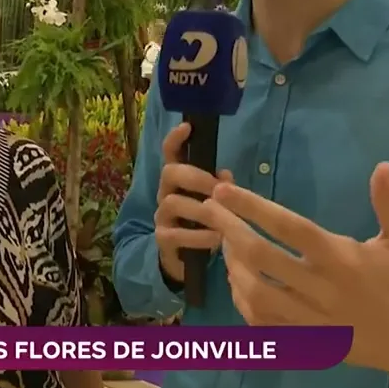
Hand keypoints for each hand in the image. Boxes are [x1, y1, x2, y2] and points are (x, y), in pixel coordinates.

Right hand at [154, 122, 231, 283]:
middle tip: (218, 188)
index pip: (171, 153)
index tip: (187, 127)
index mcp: (178, 180)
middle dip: (196, 177)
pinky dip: (199, 236)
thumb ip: (221, 187)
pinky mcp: (162, 239)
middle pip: (169, 172)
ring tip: (222, 219)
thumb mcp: (214, 203)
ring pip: (171, 203)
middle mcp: (165, 193)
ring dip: (201, 209)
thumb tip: (227, 176)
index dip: (176, 139)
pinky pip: (176, 234)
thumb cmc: (202, 223)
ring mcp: (161, 216)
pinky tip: (217, 239)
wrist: (185, 260)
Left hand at [204, 162, 388, 385]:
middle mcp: (321, 288)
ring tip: (223, 242)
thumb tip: (382, 166)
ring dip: (232, 266)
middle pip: (262, 258)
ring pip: (255, 293)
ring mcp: (309, 319)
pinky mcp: (304, 341)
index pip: (289, 227)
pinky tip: (237, 280)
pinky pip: (261, 323)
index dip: (253, 207)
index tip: (224, 190)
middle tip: (209, 208)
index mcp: (341, 258)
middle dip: (229, 230)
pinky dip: (242, 301)